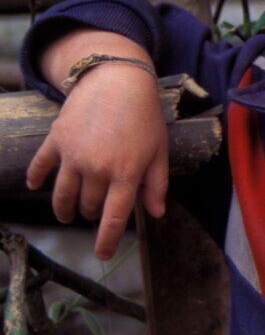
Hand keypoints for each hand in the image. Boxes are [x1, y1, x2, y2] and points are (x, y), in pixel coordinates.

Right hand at [28, 45, 168, 260]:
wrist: (118, 80)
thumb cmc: (145, 116)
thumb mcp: (160, 150)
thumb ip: (156, 184)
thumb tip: (155, 214)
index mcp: (126, 174)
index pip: (112, 219)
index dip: (106, 242)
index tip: (101, 255)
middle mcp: (97, 169)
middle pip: (88, 206)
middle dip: (92, 213)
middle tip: (95, 211)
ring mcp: (73, 156)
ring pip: (62, 195)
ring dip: (65, 208)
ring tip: (68, 214)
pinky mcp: (56, 140)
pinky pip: (40, 166)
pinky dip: (35, 178)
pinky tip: (35, 186)